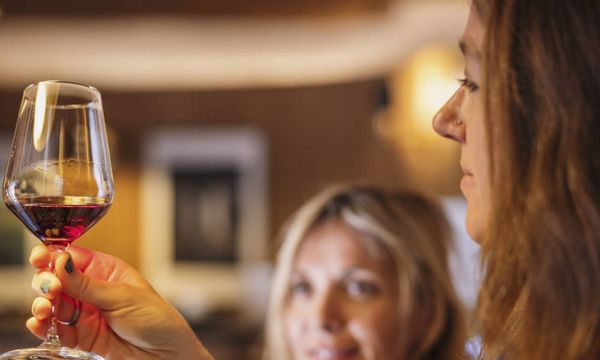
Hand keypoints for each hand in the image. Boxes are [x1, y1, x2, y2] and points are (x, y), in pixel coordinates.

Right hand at [28, 245, 213, 359]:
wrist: (165, 354)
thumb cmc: (155, 318)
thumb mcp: (122, 296)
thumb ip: (87, 284)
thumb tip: (60, 262)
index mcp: (105, 270)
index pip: (71, 257)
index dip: (52, 256)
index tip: (40, 258)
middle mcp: (91, 289)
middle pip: (55, 279)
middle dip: (46, 282)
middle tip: (51, 289)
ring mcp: (84, 312)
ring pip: (51, 304)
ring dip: (41, 305)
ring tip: (45, 310)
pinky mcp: (80, 335)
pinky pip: (55, 329)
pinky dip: (43, 327)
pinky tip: (39, 324)